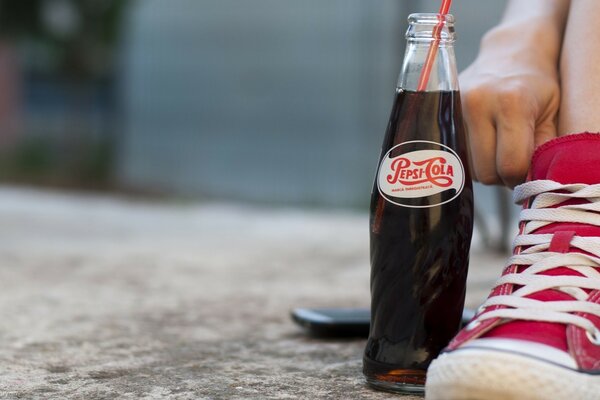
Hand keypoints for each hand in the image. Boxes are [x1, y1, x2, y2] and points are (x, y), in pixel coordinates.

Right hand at [460, 25, 560, 187]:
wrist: (509, 52)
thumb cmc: (537, 84)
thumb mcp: (552, 115)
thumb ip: (543, 151)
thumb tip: (531, 184)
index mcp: (510, 103)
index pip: (510, 166)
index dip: (520, 177)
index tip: (527, 170)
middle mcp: (477, 104)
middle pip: (484, 172)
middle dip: (501, 175)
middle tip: (512, 161)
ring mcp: (454, 107)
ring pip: (466, 167)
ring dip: (483, 166)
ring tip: (496, 148)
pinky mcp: (442, 112)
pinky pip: (454, 153)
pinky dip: (469, 156)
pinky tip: (481, 142)